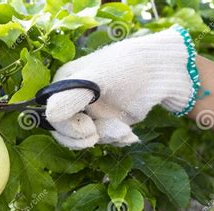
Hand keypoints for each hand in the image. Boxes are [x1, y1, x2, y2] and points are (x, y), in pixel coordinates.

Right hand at [45, 26, 195, 149]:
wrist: (164, 72)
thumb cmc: (128, 66)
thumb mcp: (97, 78)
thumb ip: (71, 96)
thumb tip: (49, 115)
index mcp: (63, 85)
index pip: (53, 117)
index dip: (69, 128)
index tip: (89, 129)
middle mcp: (73, 100)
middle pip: (66, 132)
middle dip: (89, 136)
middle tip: (102, 134)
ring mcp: (90, 113)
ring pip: (87, 139)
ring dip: (108, 137)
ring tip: (125, 130)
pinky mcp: (107, 122)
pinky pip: (105, 140)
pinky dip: (117, 139)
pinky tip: (129, 132)